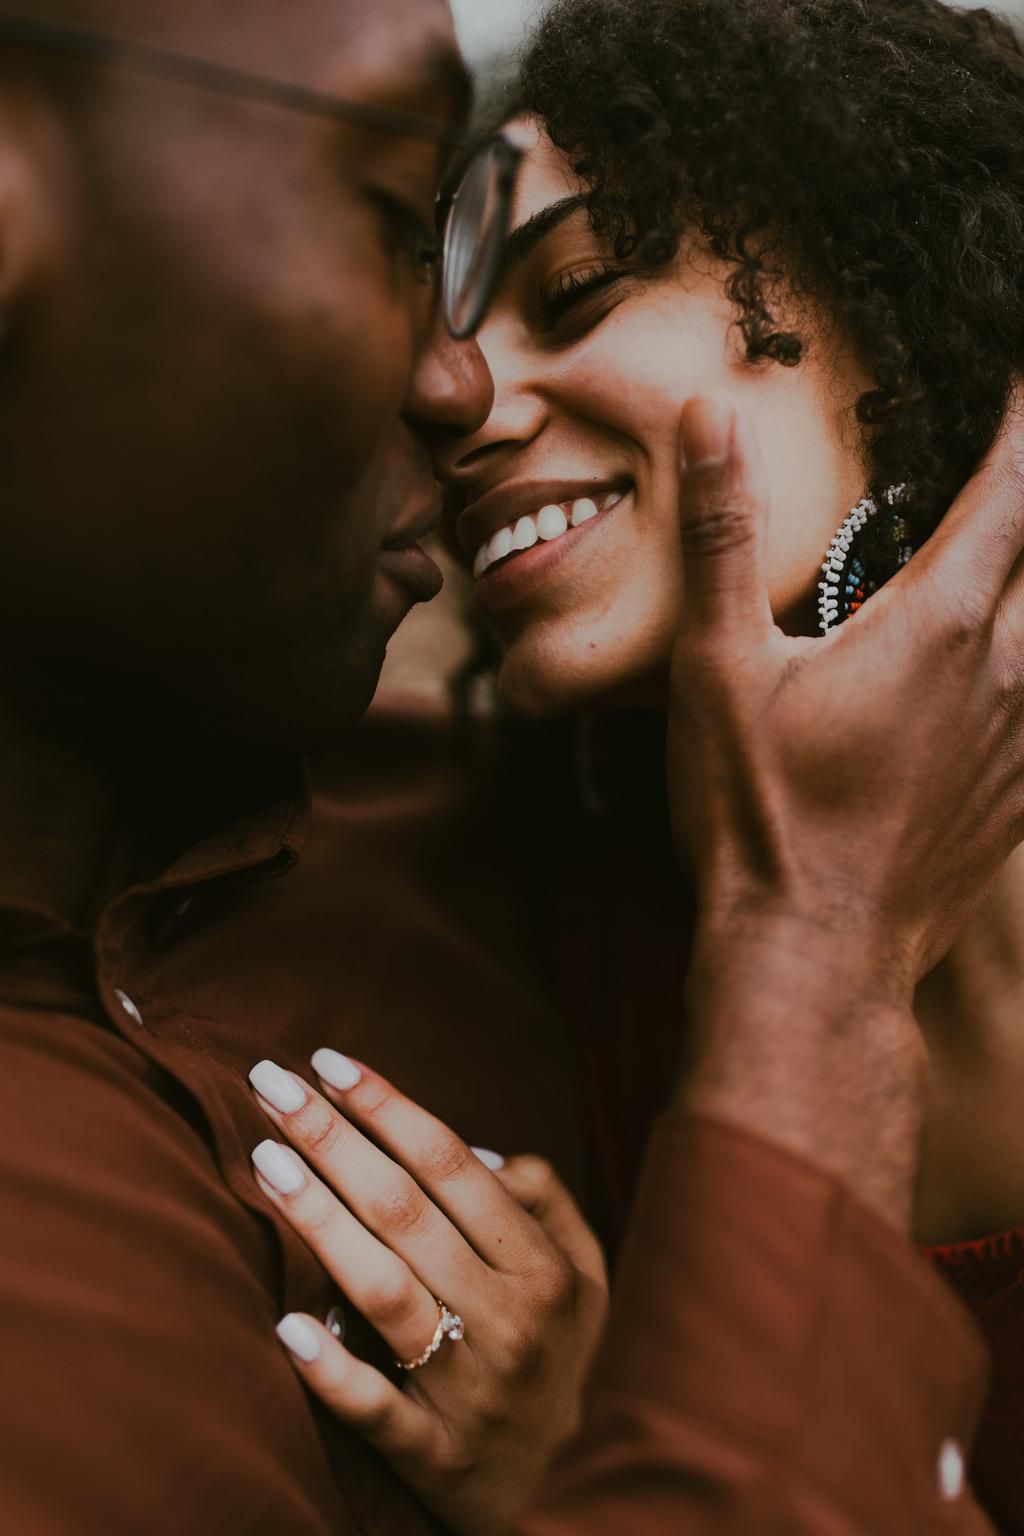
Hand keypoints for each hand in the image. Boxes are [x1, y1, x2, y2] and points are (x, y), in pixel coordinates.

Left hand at [247, 1055, 607, 1535]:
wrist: (575, 1495)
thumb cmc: (561, 1356)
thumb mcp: (586, 1275)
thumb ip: (545, 1201)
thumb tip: (478, 1149)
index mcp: (543, 1267)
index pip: (453, 1165)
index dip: (388, 1107)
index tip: (328, 1063)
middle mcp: (509, 1319)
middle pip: (406, 1212)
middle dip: (334, 1138)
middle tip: (269, 1083)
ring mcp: (470, 1390)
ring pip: (383, 1290)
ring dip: (319, 1220)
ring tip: (265, 1161)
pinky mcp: (435, 1456)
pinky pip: (376, 1409)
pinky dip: (333, 1369)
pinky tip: (288, 1325)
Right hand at [666, 389, 1023, 1220]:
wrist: (813, 953)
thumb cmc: (761, 815)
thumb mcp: (716, 669)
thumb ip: (721, 535)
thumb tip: (711, 417)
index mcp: (941, 622)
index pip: (1013, 486)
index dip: (1022, 418)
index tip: (1016, 370)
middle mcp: (1008, 667)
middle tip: (1011, 453)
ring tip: (1005, 548)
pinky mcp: (1021, 790)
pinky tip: (1002, 658)